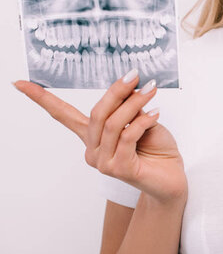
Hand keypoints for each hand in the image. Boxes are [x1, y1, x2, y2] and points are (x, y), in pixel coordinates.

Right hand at [13, 69, 186, 205]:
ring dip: (135, 103)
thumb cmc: (157, 149)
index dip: (42, 99)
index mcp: (93, 137)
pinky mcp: (120, 169)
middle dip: (116, 91)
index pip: (63, 115)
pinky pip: (128, 136)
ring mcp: (104, 162)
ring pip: (114, 124)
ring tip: (151, 91)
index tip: (20, 83)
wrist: (172, 178)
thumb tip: (128, 92)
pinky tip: (156, 114)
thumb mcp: (143, 121)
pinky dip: (144, 121)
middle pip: (97, 113)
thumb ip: (130, 110)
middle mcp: (93, 150)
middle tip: (135, 75)